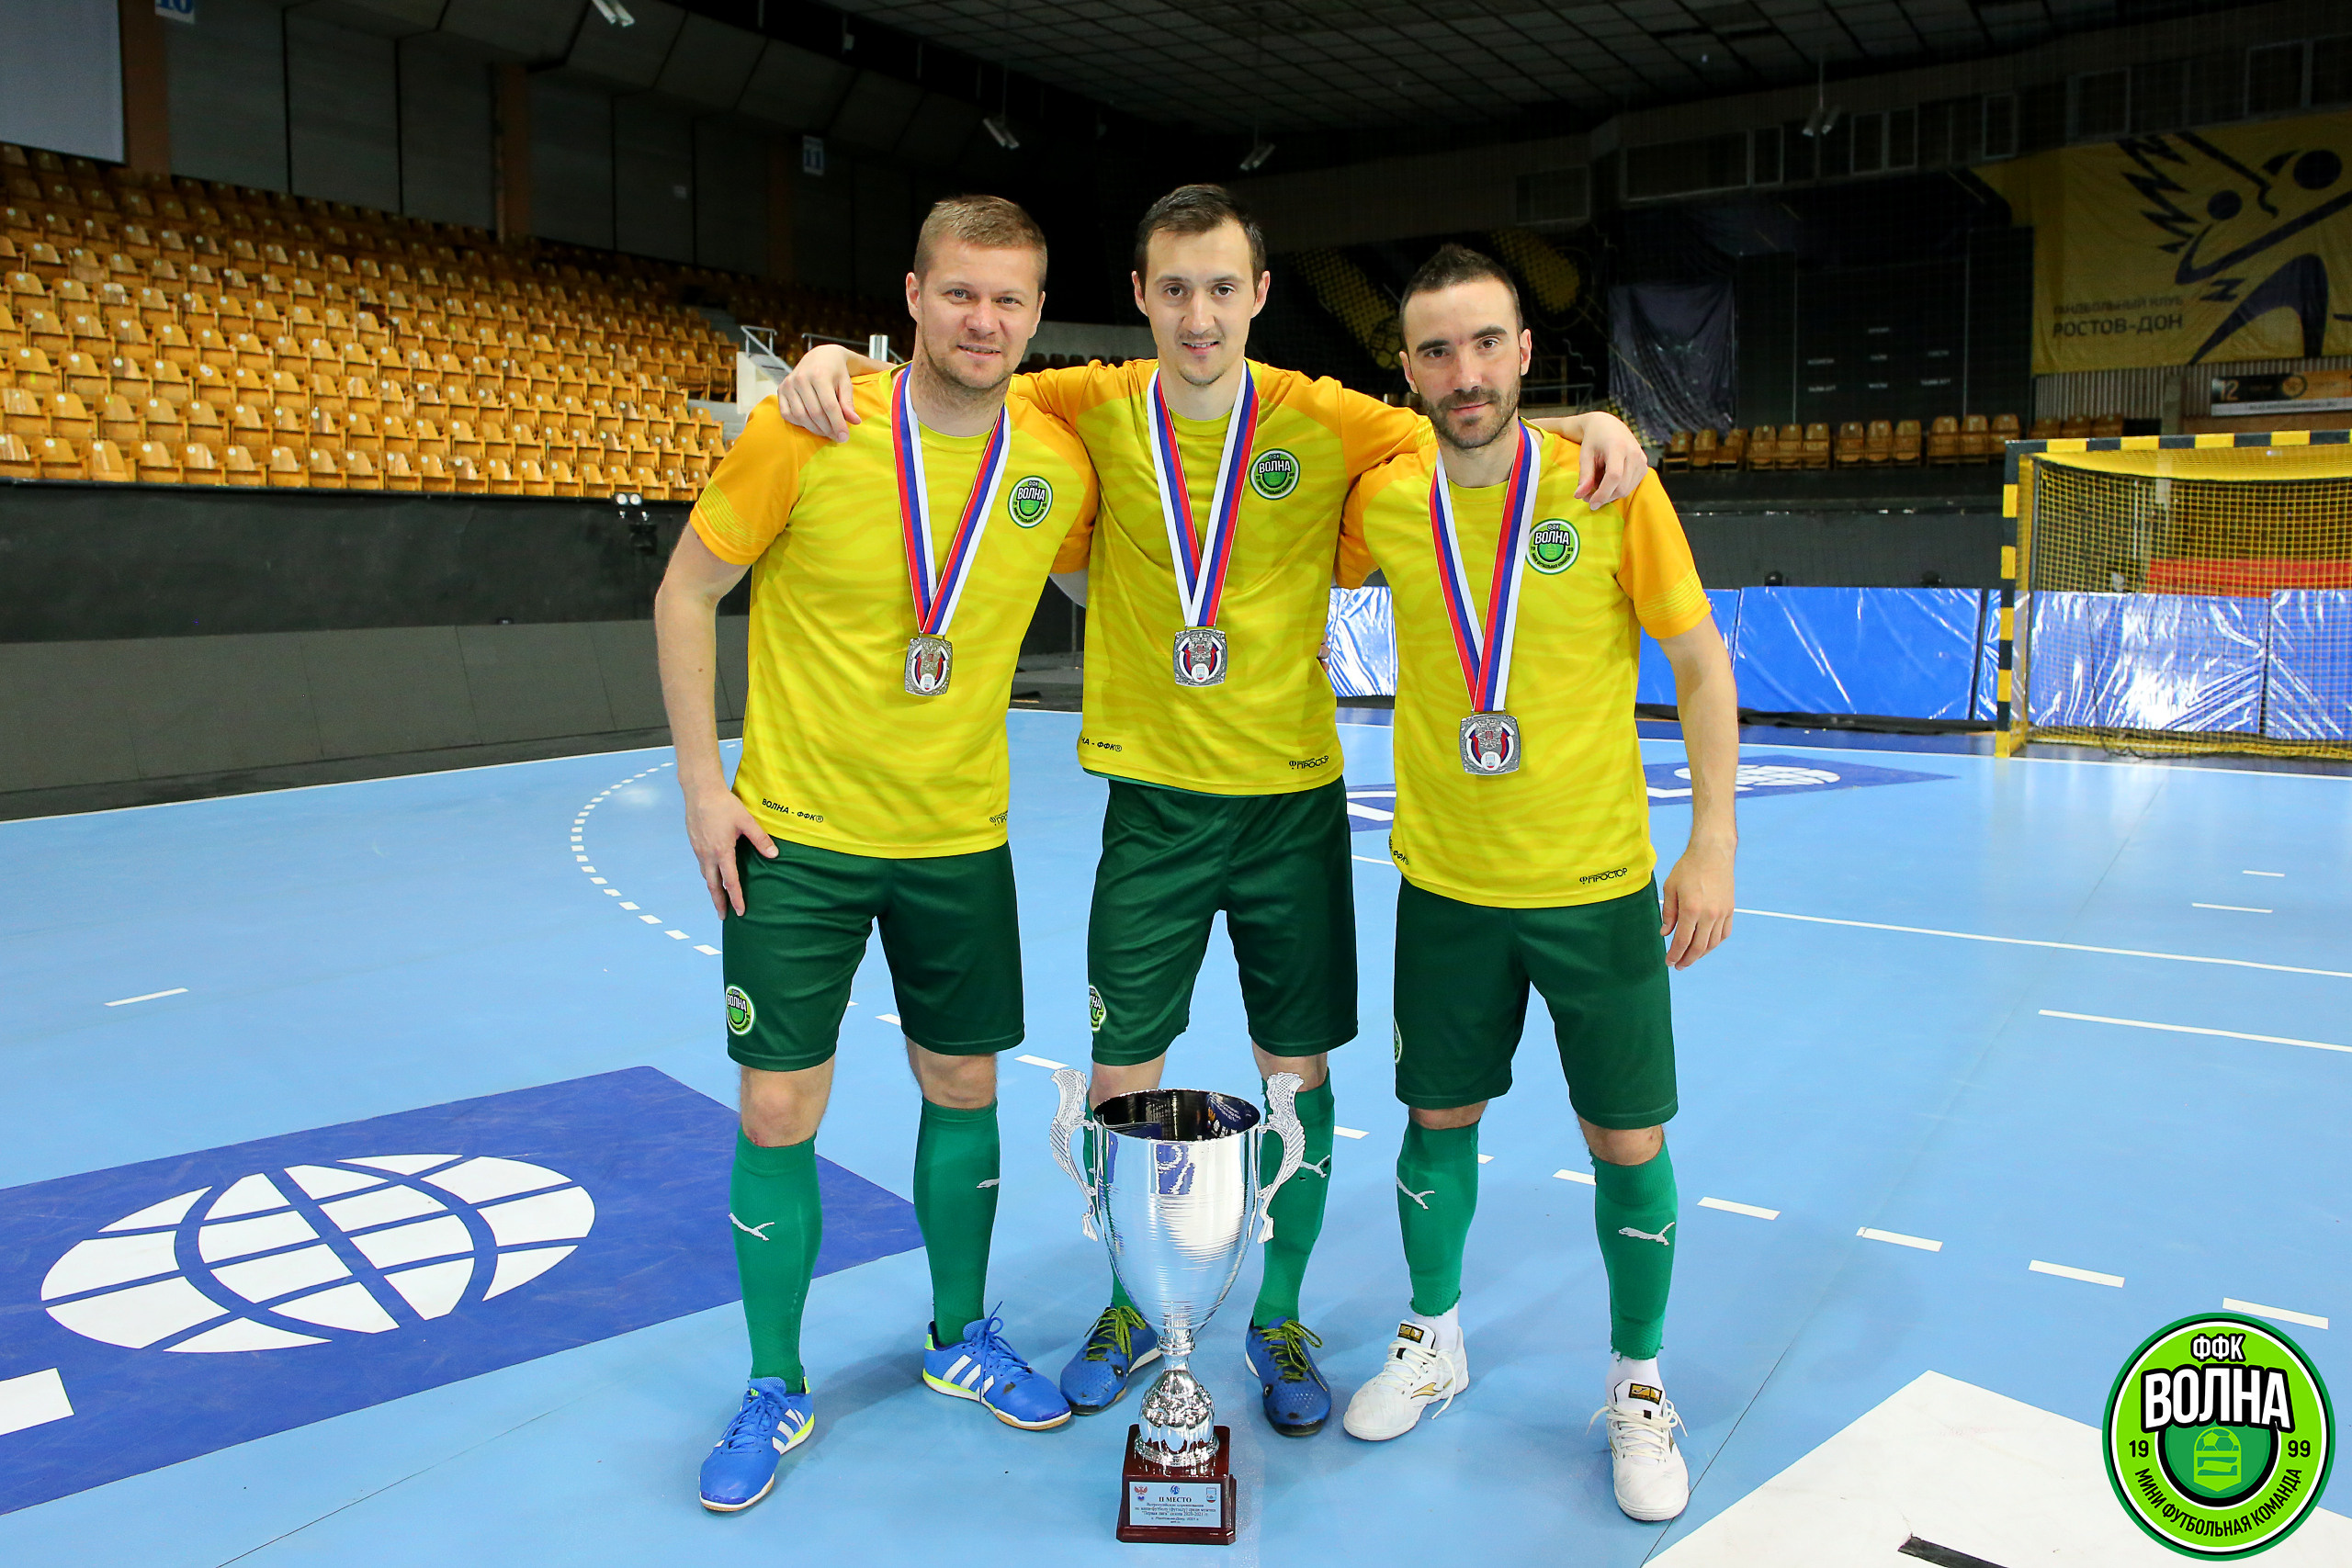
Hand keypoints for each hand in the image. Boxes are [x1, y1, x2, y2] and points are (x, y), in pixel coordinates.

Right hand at [684, 782, 776, 917]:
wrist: (700, 791)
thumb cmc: (724, 805)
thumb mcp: (746, 821)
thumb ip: (760, 839)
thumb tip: (774, 854)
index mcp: (722, 851)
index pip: (730, 882)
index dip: (736, 898)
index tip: (740, 912)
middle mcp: (707, 854)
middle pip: (713, 885)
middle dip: (719, 902)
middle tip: (723, 916)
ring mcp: (699, 849)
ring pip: (705, 875)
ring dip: (712, 889)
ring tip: (719, 899)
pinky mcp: (695, 843)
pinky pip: (701, 865)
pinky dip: (708, 875)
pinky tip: (712, 875)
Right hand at [774, 344, 858, 441]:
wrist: (819, 356)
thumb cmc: (835, 371)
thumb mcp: (845, 383)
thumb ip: (848, 402)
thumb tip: (855, 422)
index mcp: (819, 375)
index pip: (829, 406)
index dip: (837, 424)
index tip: (844, 437)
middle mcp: (801, 379)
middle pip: (815, 413)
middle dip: (827, 429)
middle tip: (837, 437)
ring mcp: (788, 384)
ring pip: (801, 416)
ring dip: (814, 429)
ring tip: (827, 432)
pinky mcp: (781, 389)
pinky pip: (787, 414)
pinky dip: (799, 423)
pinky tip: (811, 423)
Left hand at [1574, 411, 1648, 507]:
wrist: (1609, 425)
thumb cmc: (1594, 439)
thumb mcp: (1585, 454)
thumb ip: (1584, 475)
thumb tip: (1579, 496)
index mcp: (1618, 446)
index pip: (1614, 476)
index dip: (1603, 493)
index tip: (1590, 503)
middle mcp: (1634, 453)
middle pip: (1621, 486)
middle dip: (1604, 497)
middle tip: (1588, 497)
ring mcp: (1642, 460)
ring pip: (1627, 489)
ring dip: (1610, 494)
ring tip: (1597, 486)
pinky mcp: (1644, 466)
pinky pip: (1631, 485)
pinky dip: (1618, 489)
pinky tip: (1608, 481)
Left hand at [1658, 837, 1733, 969]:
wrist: (1713, 853)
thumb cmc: (1688, 868)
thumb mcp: (1670, 888)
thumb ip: (1668, 913)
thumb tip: (1665, 933)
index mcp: (1691, 909)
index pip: (1682, 941)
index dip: (1674, 955)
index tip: (1669, 962)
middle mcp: (1709, 915)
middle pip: (1698, 947)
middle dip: (1687, 959)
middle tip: (1678, 966)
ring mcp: (1722, 913)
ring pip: (1712, 943)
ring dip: (1701, 954)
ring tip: (1690, 957)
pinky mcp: (1730, 910)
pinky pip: (1723, 934)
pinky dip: (1714, 943)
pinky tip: (1706, 945)